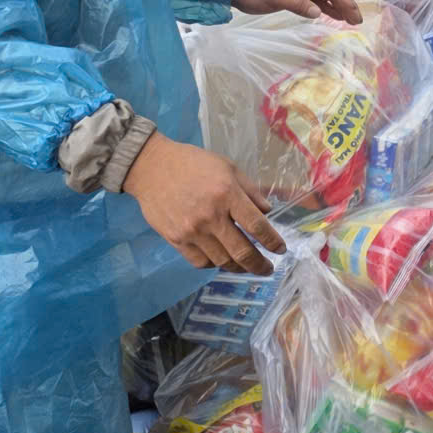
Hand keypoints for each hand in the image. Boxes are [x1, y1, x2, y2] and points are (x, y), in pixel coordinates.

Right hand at [124, 135, 283, 273]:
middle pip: (242, 251)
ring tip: (246, 266)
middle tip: (267, 269)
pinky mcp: (176, 240)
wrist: (152, 167)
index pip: (257, 226)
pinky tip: (220, 259)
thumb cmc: (193, 163)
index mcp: (227, 194)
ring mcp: (192, 231)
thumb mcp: (227, 167)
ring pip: (222, 261)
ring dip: (238, 267)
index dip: (272, 241)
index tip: (280, 249)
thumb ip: (249, 190)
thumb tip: (267, 212)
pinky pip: (200, 262)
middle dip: (259, 265)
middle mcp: (211, 216)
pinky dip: (214, 264)